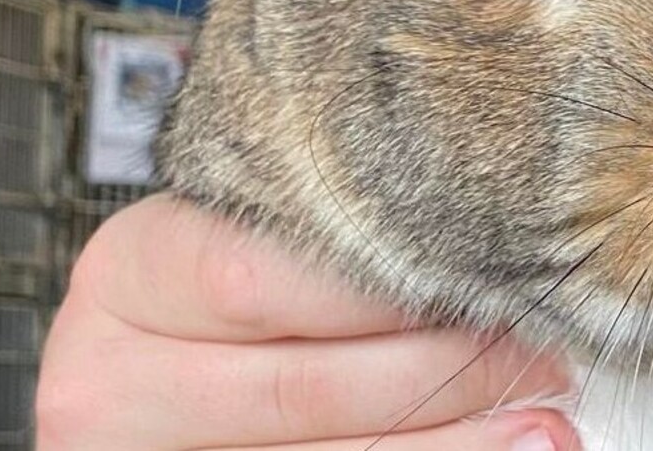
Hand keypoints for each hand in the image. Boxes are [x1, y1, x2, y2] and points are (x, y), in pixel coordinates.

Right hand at [36, 194, 578, 449]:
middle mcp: (110, 379)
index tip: (486, 279)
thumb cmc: (226, 261)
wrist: (160, 349)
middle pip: (303, 386)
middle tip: (537, 352)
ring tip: (542, 422)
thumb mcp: (247, 225)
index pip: (260, 278)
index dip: (384, 290)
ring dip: (451, 444)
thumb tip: (470, 254)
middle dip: (441, 374)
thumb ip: (321, 231)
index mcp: (130, 274)